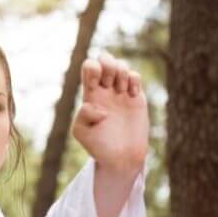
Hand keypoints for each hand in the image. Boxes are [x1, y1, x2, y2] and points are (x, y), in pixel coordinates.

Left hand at [73, 51, 148, 177]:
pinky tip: (131, 94)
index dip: (92, 67)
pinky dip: (134, 79)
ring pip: (121, 65)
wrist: (121, 156)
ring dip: (121, 72)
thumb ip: (82, 115)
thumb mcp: (81, 132)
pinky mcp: (136, 97)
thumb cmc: (98, 146)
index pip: (89, 67)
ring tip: (121, 90)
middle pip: (105, 59)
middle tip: (109, 83)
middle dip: (108, 65)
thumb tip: (95, 105)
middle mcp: (104, 90)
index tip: (96, 84)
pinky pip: (135, 76)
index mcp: (90, 95)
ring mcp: (121, 92)